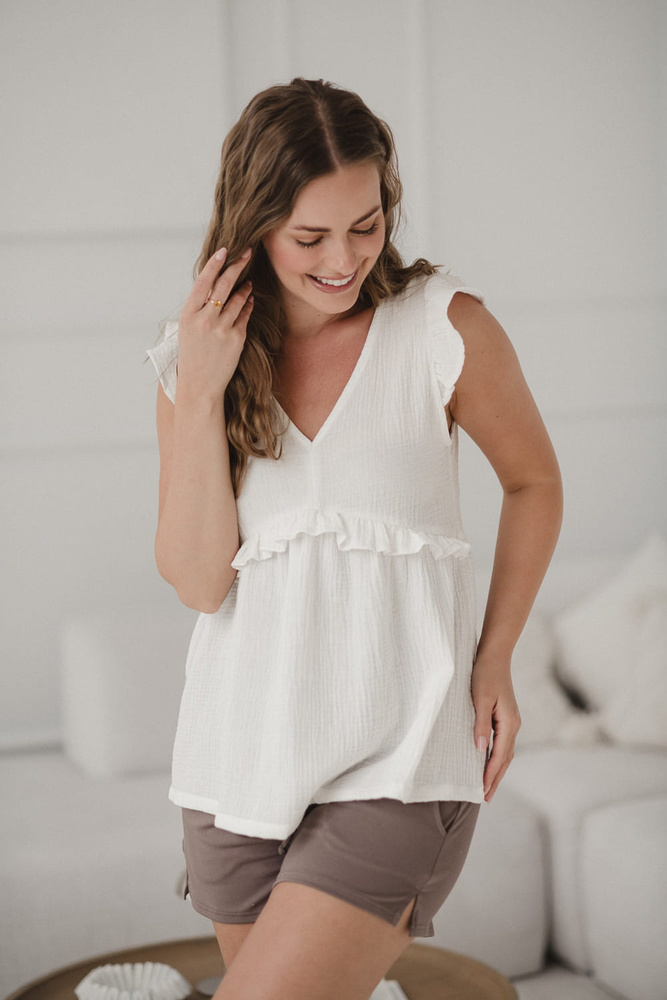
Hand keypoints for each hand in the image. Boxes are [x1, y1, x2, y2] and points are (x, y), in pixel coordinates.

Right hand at [176, 247, 253, 402]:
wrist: (199, 386)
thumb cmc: (192, 357)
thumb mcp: (187, 330)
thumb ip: (198, 309)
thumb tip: (213, 287)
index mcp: (188, 315)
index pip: (203, 282)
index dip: (214, 264)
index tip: (225, 250)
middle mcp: (205, 320)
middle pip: (224, 285)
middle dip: (237, 266)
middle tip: (247, 253)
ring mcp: (222, 329)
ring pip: (238, 299)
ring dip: (245, 287)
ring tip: (248, 280)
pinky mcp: (236, 339)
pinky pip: (245, 315)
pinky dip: (248, 304)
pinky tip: (250, 299)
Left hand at [470, 651, 521, 801]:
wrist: (495, 655)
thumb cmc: (485, 674)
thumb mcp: (481, 698)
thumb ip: (480, 724)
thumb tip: (480, 750)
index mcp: (509, 722)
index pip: (500, 756)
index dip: (490, 775)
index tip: (482, 792)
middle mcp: (513, 724)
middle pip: (506, 759)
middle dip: (495, 778)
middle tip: (485, 798)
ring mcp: (511, 721)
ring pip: (505, 752)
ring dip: (497, 770)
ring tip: (487, 786)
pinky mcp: (505, 717)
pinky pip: (502, 743)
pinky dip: (496, 757)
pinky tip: (488, 761)